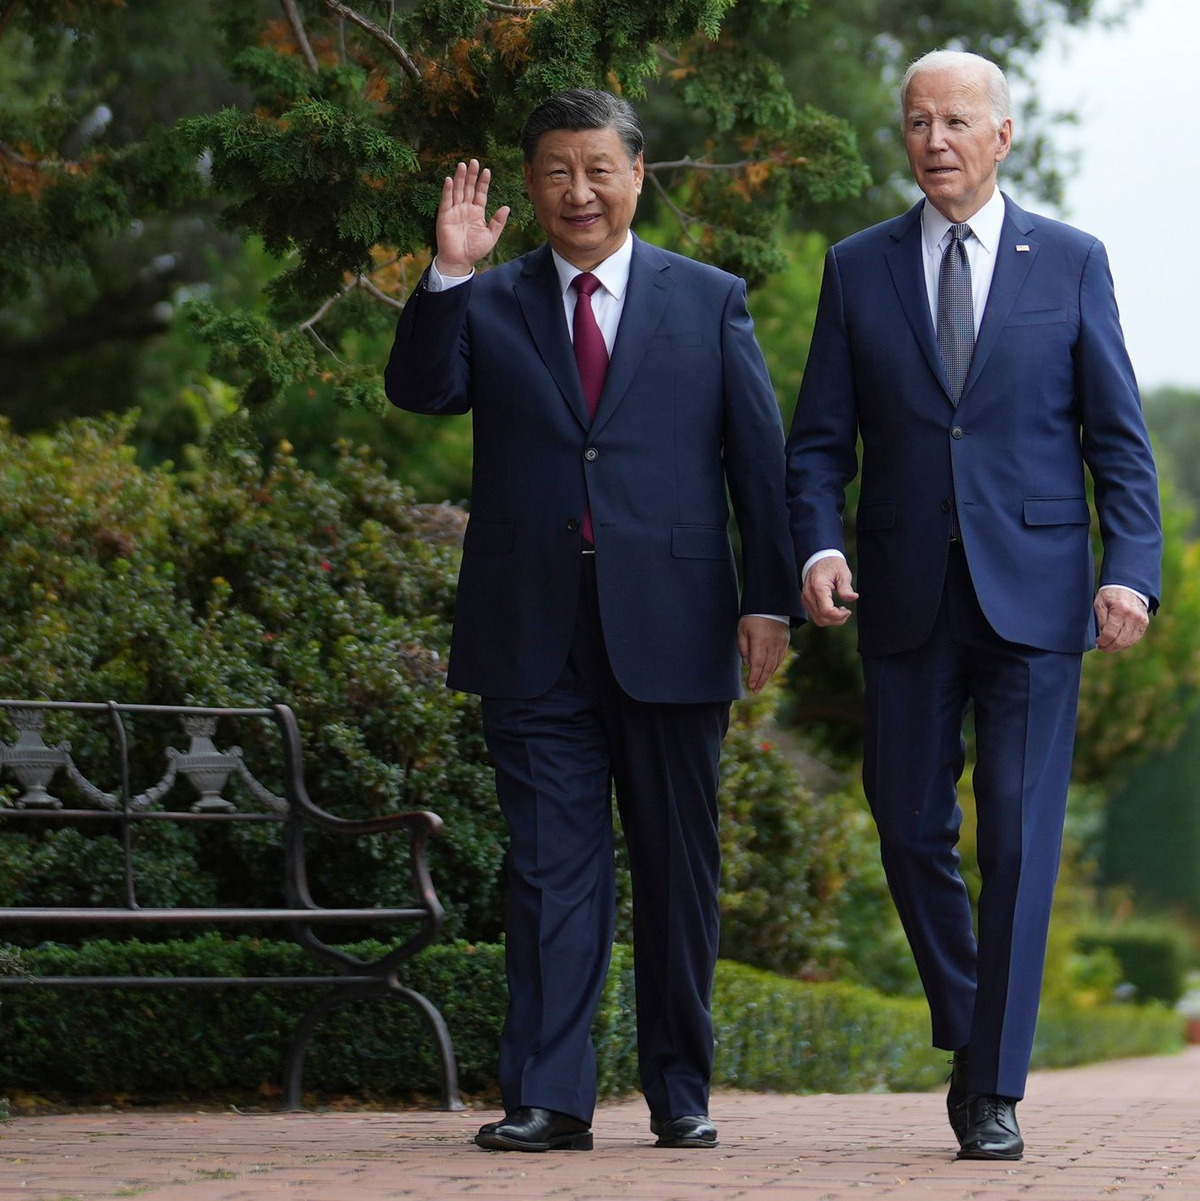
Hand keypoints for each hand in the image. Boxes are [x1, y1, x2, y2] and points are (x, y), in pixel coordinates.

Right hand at [434, 158, 510, 276]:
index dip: (483, 182)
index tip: (487, 171)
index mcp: (477, 212)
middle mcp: (466, 209)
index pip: (480, 193)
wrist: (460, 261)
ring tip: (463, 165)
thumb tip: (507, 207)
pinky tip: (450, 180)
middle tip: (474, 161)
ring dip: (460, 178)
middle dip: (472, 175)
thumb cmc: (475, 250)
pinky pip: (446, 201)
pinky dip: (448, 190)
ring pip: (458, 191)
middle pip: (469, 188)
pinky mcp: (444, 216)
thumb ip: (498, 222)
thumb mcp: (491, 236)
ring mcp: (455, 211)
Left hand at [737, 616, 790, 693]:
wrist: (771, 604)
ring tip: (761, 685)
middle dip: (761, 681)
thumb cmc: (752, 616)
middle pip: (768, 667)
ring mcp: (780, 643)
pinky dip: (775, 667)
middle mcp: (772, 644)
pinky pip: (780, 658)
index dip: (754, 676)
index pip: (758, 664)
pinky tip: (770, 673)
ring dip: (768, 676)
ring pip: (775, 664)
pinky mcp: (785, 642)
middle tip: (755, 690)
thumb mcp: (742, 629)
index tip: (750, 686)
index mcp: (760, 641)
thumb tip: (747, 663)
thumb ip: (743, 647)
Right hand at [801, 557, 857, 626]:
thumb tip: (853, 598)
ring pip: (818, 620)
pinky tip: (833, 609)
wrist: (818, 558)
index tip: (848, 610)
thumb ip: (846, 587)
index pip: (826, 611)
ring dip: (831, 620)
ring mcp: (805, 599)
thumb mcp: (842, 573)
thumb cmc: (831, 565)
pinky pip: (815, 615)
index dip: (839, 615)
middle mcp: (809, 595)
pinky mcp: (805, 602)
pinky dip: (826, 617)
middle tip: (846, 612)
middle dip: (836, 620)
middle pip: (822, 618)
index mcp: (818, 588)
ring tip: (840, 611)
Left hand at [1094, 586, 1148, 652]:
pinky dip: (1127, 643)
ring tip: (1108, 647)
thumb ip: (1100, 619)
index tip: (1097, 642)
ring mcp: (1141, 620)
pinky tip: (1118, 643)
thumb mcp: (1100, 603)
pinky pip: (1136, 638)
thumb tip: (1102, 635)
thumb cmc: (1110, 595)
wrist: (1128, 586)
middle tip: (1102, 647)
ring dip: (1118, 647)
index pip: (1110, 634)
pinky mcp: (1145, 622)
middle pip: (1121, 640)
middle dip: (1109, 647)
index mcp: (1120, 610)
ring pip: (1129, 642)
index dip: (1102, 642)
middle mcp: (1133, 616)